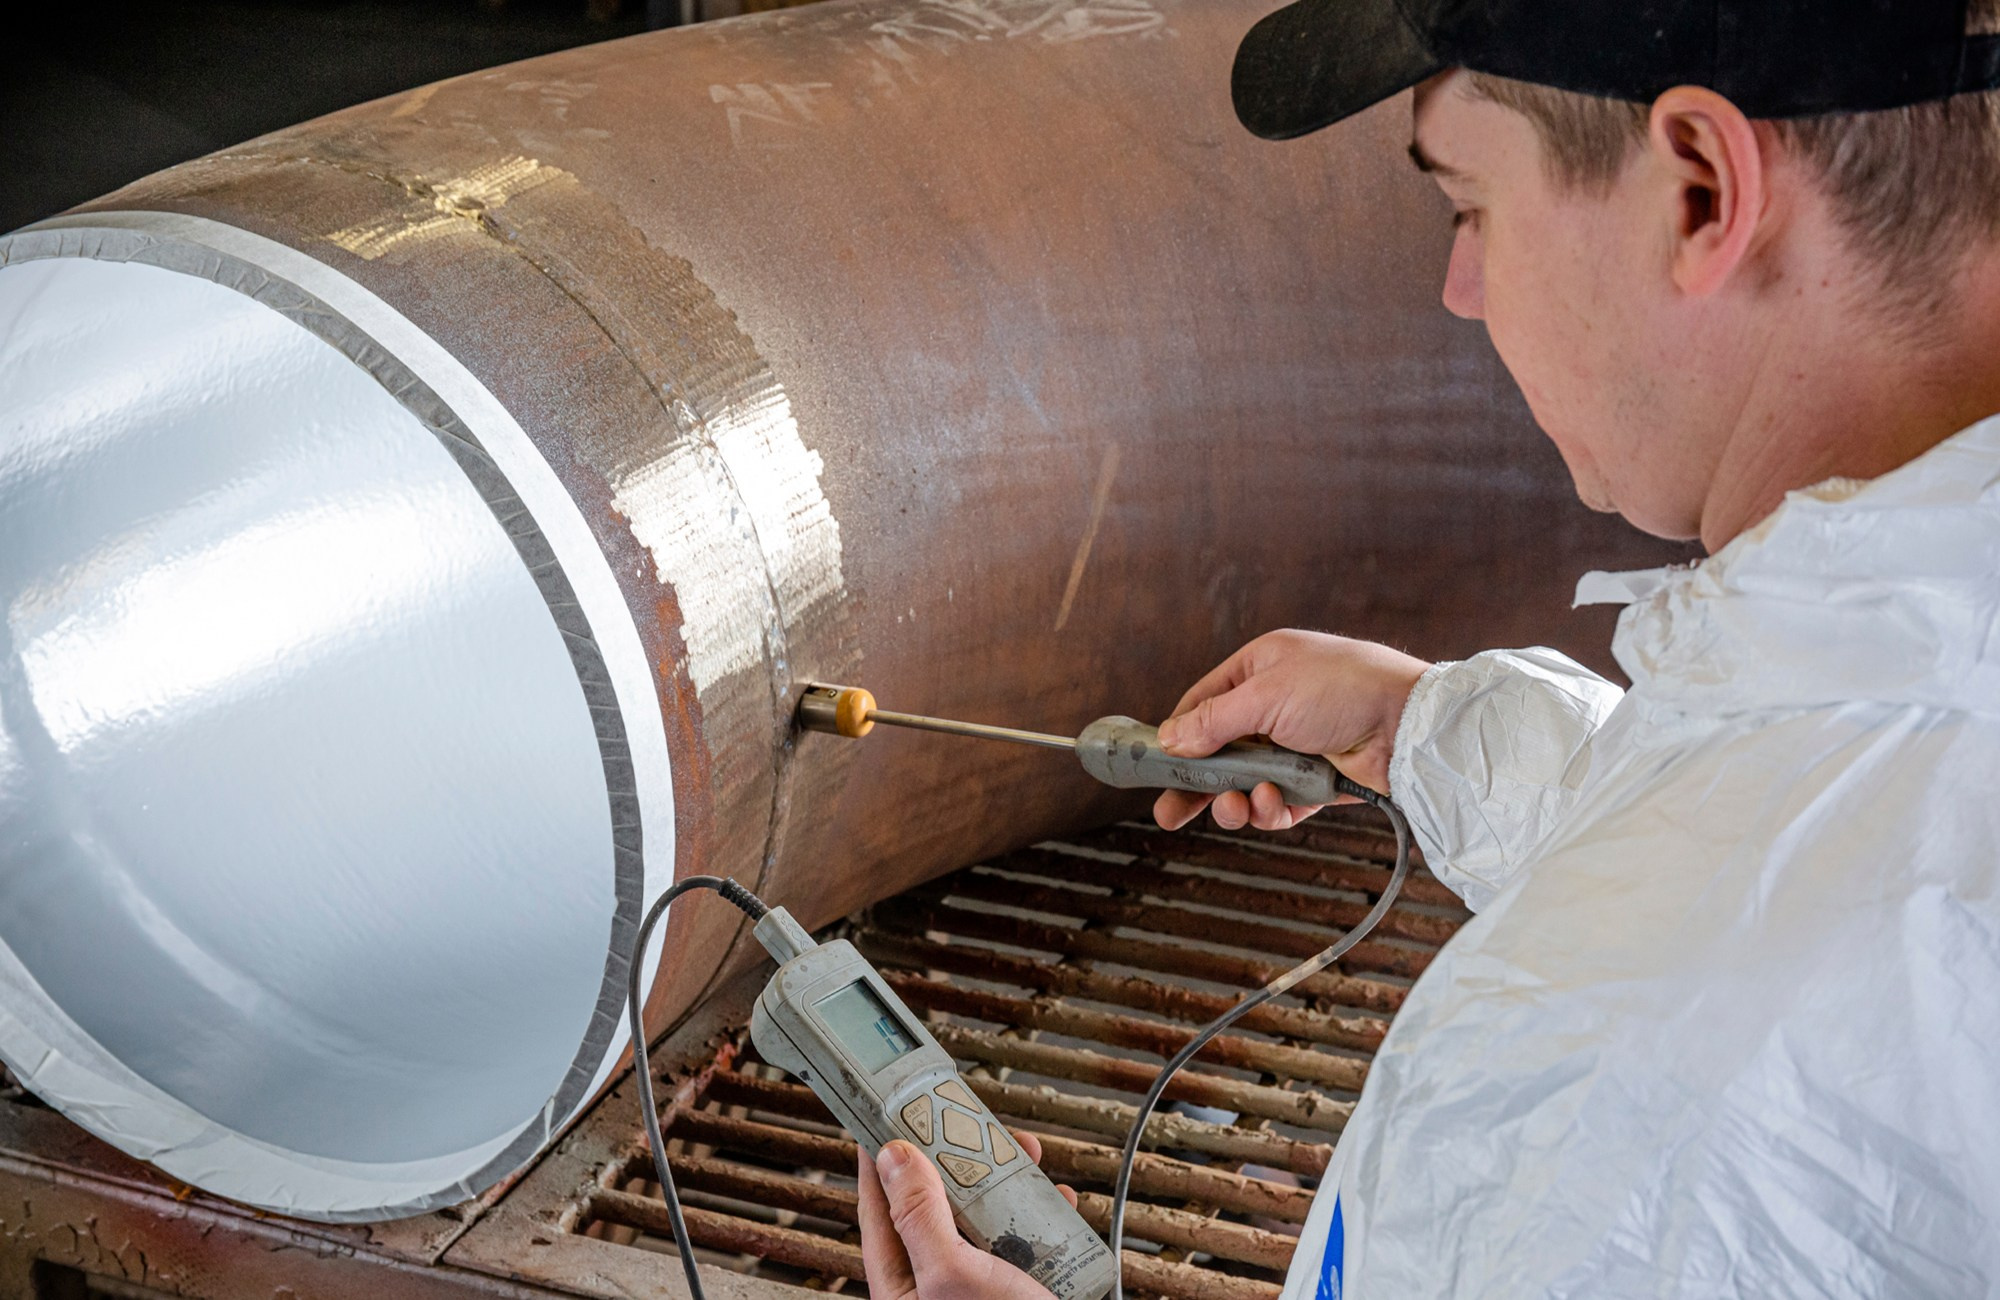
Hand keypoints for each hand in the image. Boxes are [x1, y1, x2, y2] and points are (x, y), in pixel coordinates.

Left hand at [858, 1130, 1078, 1299]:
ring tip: (1023, 1157)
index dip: (882, 1155)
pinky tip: (1057, 1203)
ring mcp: (978, 1287)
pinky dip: (1041, 1215)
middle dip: (957, 1160)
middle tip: (969, 1124)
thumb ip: (919, 1215)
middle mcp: (936, 1283)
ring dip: (1005, 1182)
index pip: (879, 1205)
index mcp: (902, 1284)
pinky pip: (1023, 1241)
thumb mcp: (953, 1274)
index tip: (886, 1111)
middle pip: (936, 1203)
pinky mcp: (1018, 1290)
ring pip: (983, 1217)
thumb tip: (892, 1157)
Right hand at [1153, 629, 1428, 832]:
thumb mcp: (1266, 696)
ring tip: (1233, 807)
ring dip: (1234, 799)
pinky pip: (1279, 802)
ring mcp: (1295, 745)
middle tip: (1168, 813)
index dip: (1178, 734)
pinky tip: (1270, 804)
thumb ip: (1214, 721)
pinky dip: (1270, 809)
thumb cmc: (1345, 688)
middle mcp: (1275, 705)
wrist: (1410, 724)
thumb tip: (1171, 739)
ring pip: (1246, 782)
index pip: (1203, 702)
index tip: (1154, 764)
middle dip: (1195, 784)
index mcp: (1260, 669)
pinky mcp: (1315, 781)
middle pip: (1219, 751)